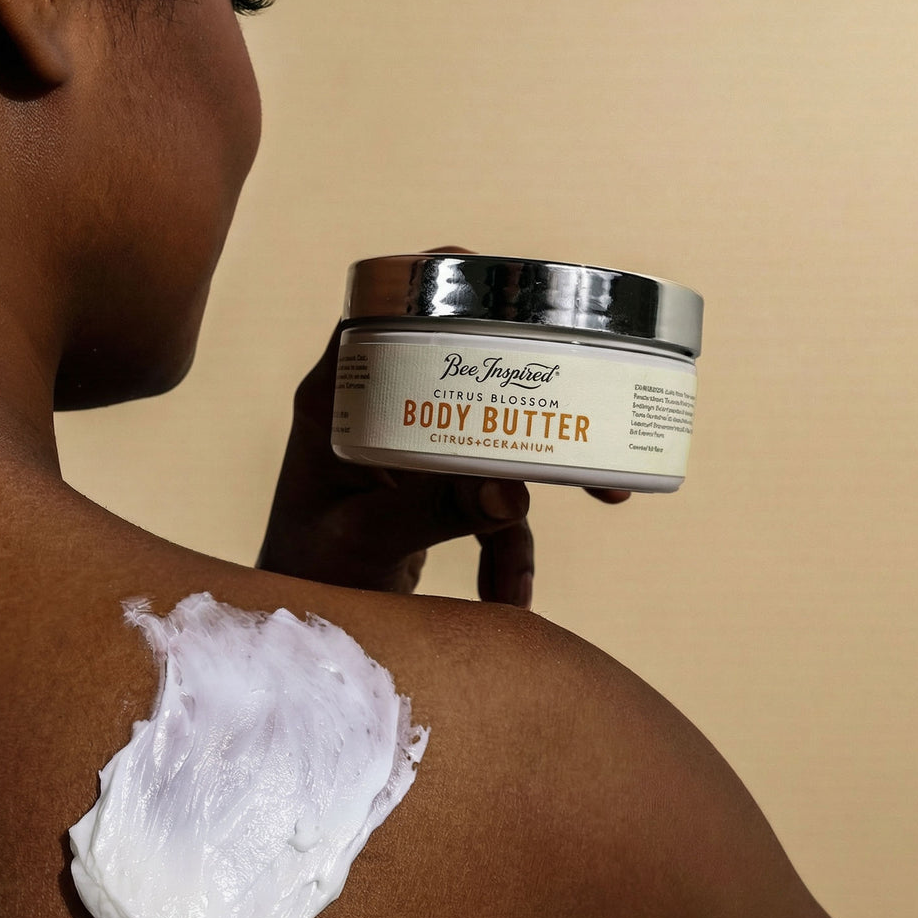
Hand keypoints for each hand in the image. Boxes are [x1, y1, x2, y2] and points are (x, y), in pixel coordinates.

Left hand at [257, 297, 629, 607]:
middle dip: (533, 404)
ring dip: (538, 483)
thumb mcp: (364, 542)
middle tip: (595, 426)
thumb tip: (512, 491)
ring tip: (608, 498)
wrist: (311, 630)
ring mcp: (412, 452)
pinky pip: (491, 500)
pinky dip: (508, 546)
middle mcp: (379, 414)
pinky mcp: (436, 490)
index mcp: (340, 402)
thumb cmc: (309, 576)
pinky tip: (508, 595)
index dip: (446, 286)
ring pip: (493, 439)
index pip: (387, 316)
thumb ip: (432, 514)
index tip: (514, 290)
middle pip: (464, 378)